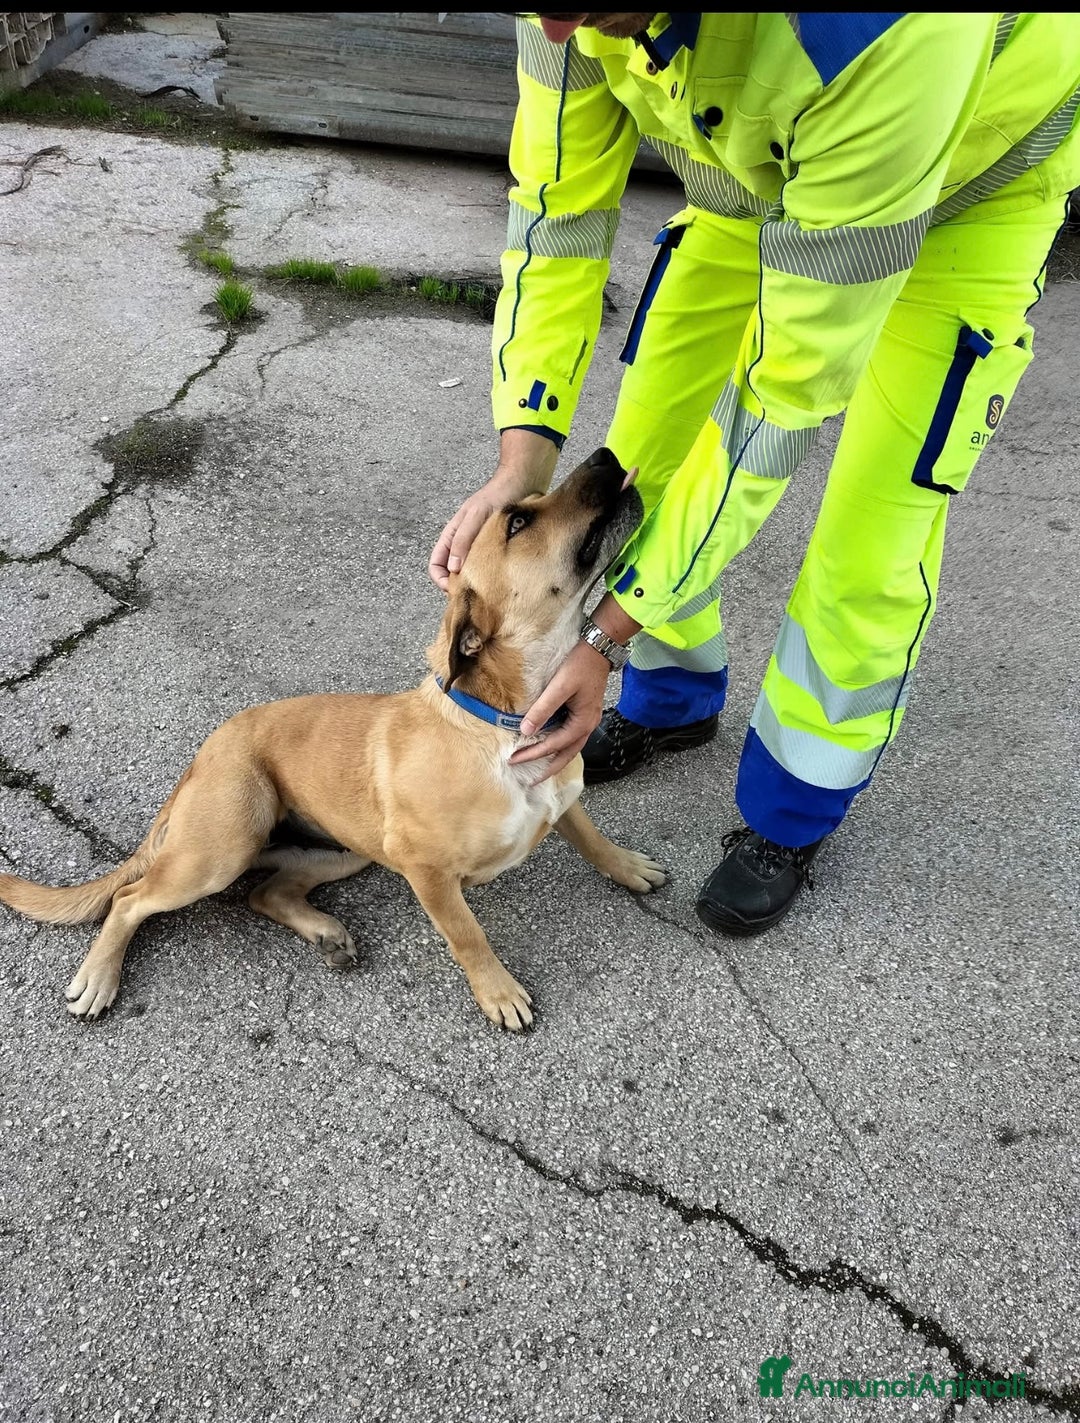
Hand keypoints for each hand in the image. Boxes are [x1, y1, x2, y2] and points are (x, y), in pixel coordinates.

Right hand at [428, 430, 558, 590]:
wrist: (523, 482)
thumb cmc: (499, 495)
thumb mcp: (477, 516)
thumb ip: (463, 540)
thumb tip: (454, 568)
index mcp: (453, 536)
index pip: (436, 565)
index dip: (441, 580)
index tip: (455, 590)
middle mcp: (464, 544)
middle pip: (453, 573)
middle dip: (460, 586)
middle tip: (477, 595)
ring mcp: (480, 547)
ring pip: (471, 572)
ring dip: (477, 582)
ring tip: (491, 590)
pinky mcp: (497, 549)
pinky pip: (489, 568)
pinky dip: (492, 577)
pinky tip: (503, 580)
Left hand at [509, 640, 611, 780]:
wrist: (598, 649)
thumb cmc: (580, 665)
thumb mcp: (560, 686)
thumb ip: (543, 709)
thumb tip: (526, 731)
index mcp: (582, 722)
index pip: (554, 745)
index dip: (533, 754)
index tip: (514, 759)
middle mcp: (587, 726)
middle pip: (566, 755)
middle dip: (547, 768)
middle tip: (529, 780)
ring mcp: (587, 721)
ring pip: (570, 748)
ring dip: (554, 760)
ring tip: (539, 770)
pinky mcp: (584, 714)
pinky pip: (571, 738)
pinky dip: (559, 747)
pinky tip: (550, 747)